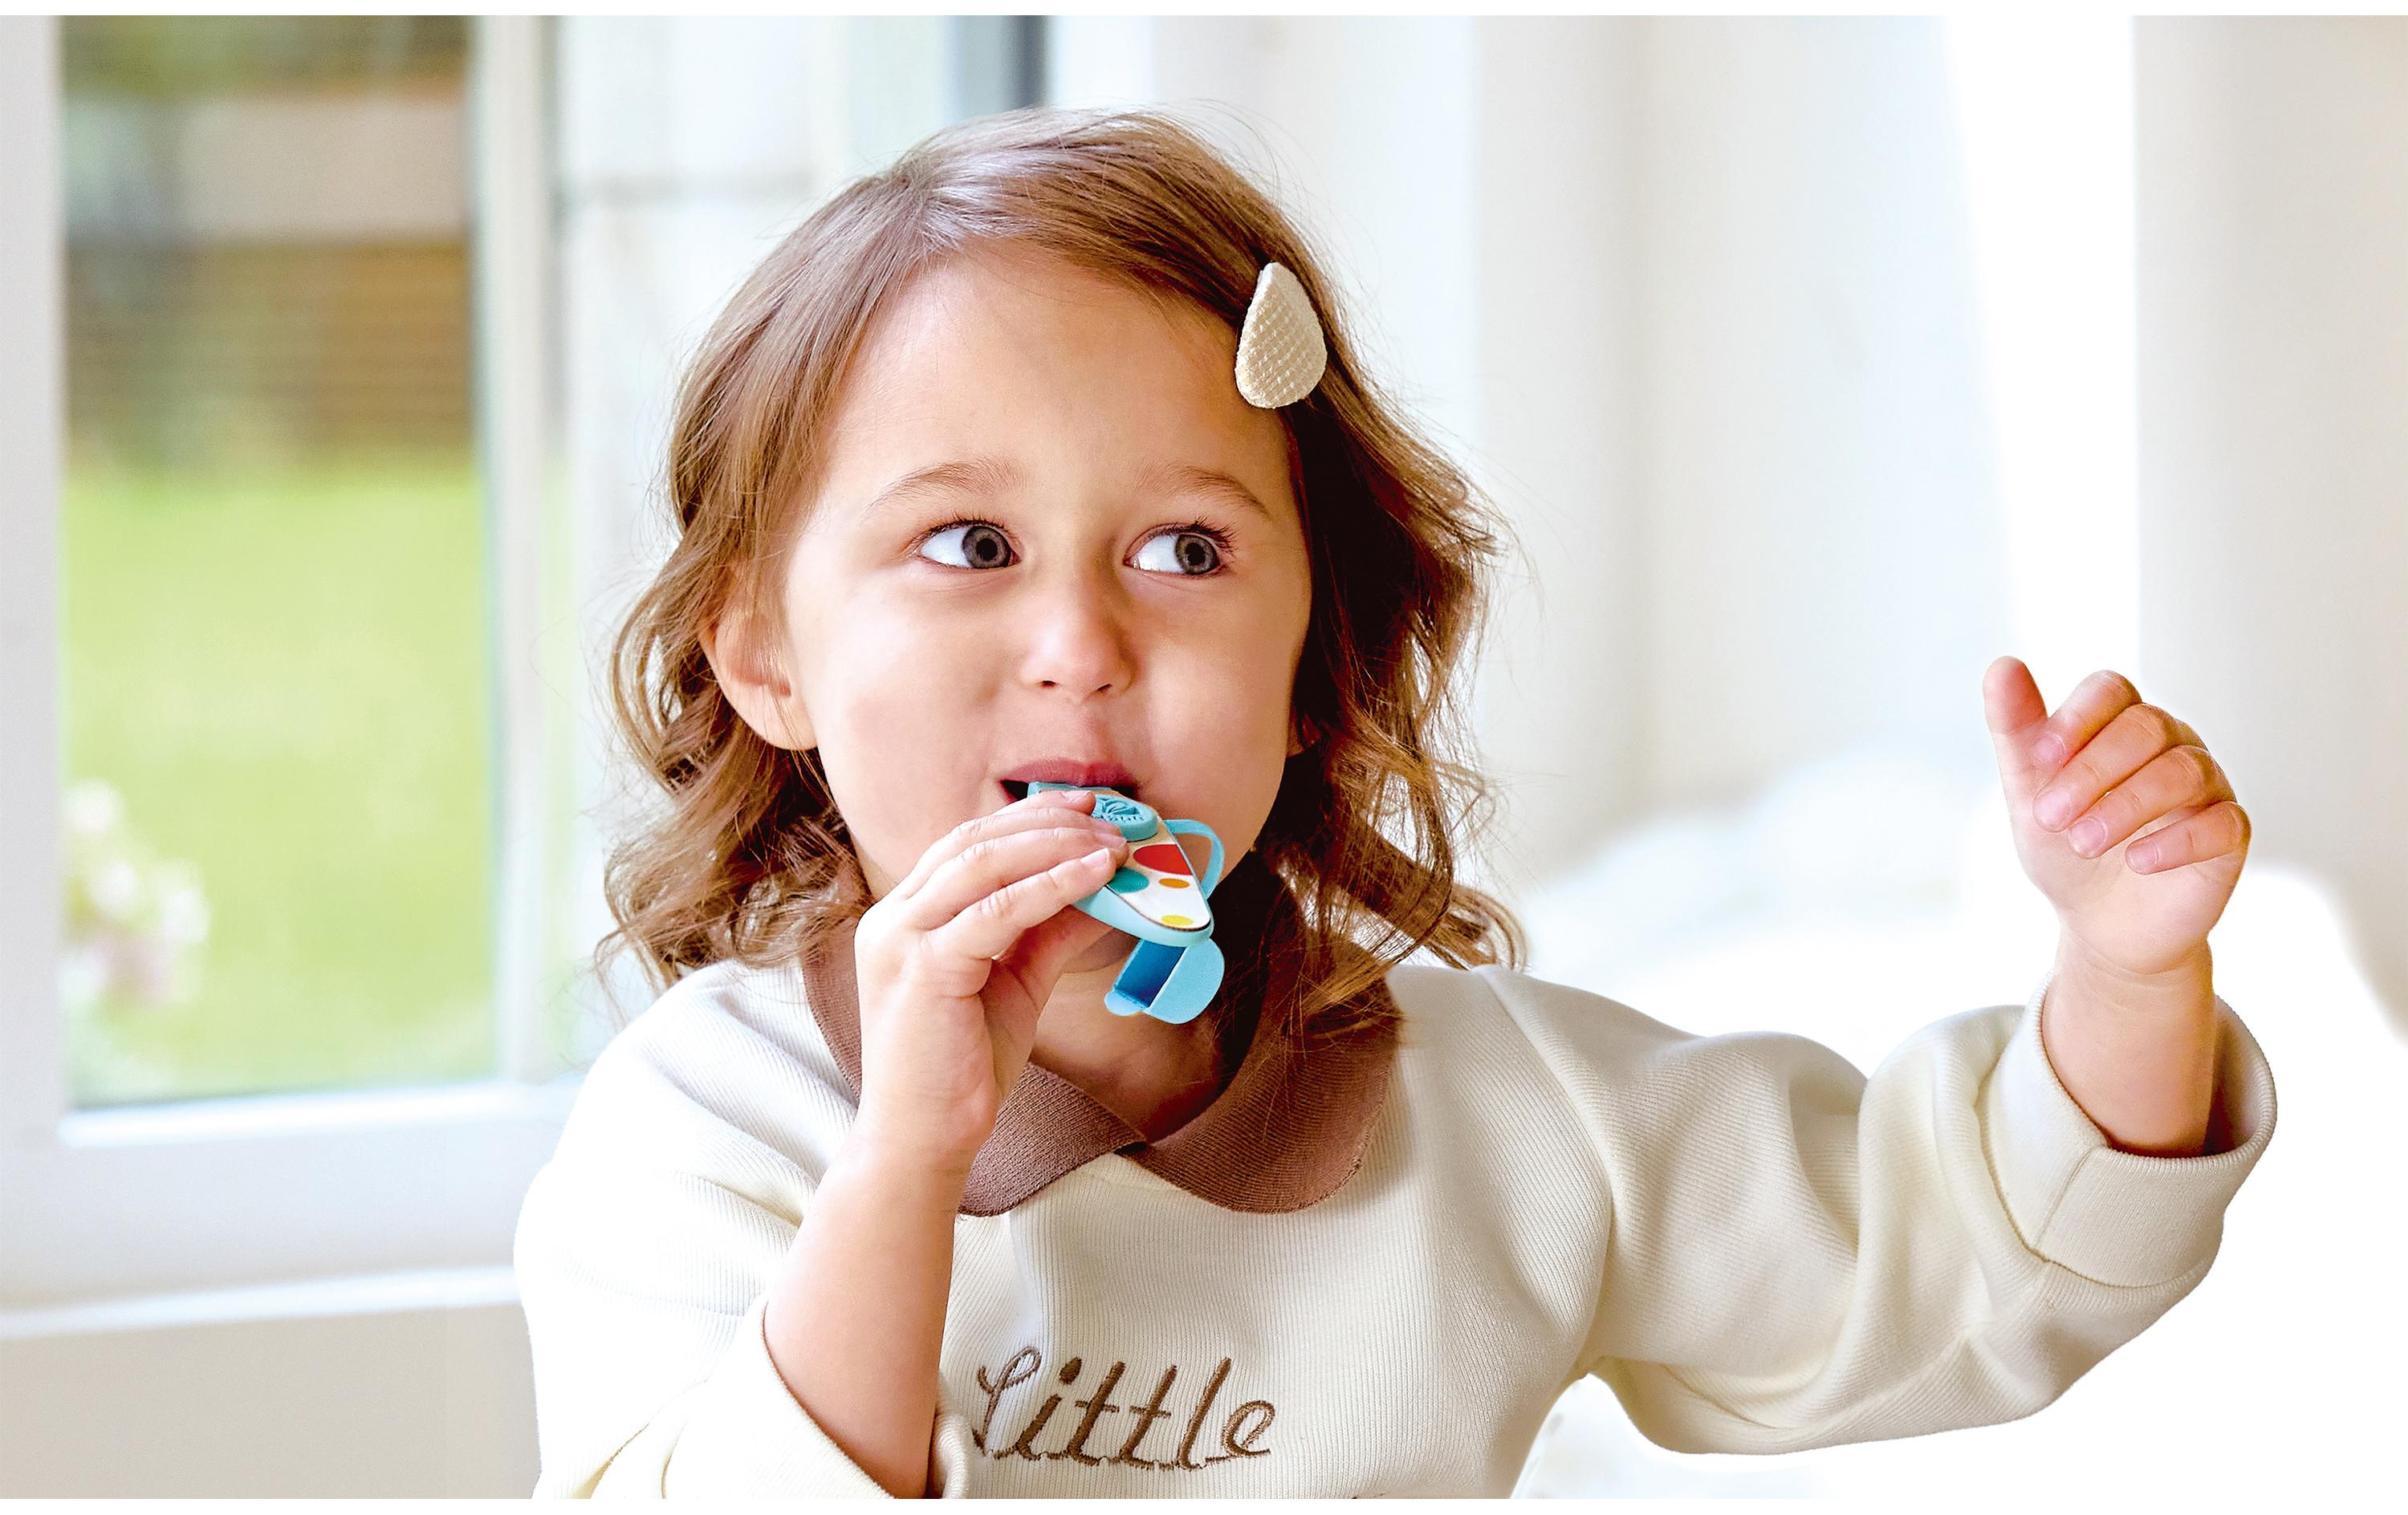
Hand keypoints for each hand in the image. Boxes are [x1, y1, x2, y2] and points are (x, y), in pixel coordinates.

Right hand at [848, 788, 1130, 1171]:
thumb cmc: (963, 1067)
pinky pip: (996, 910)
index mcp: (906, 915)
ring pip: (983, 863)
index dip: (1030, 818)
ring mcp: (900, 939)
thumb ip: (1050, 931)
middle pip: (974, 841)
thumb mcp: (1015, 982)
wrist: (925, 1140)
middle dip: (1048, 822)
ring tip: (1115, 845)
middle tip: (1111, 818)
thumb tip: (1107, 888)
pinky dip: (1052, 886)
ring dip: (1057, 846)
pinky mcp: (922, 968)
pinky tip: (1097, 877)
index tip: (1086, 808)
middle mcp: (893, 917)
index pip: (967, 843)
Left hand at [1982, 656, 2251, 978]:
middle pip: (2146, 726)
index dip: (2076, 719)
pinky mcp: (2230, 834)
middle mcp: (2171, 744)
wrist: (2099, 924)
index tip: (2038, 760)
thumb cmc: (2066, 847)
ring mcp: (2207, 786)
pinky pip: (2221, 822)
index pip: (2112, 690)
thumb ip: (2017, 731)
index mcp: (2120, 724)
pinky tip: (2138, 862)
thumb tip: (2002, 664)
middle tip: (2050, 817)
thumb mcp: (2029, 791)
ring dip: (2126, 806)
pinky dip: (2176, 841)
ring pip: (2184, 770)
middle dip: (2092, 771)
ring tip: (2083, 843)